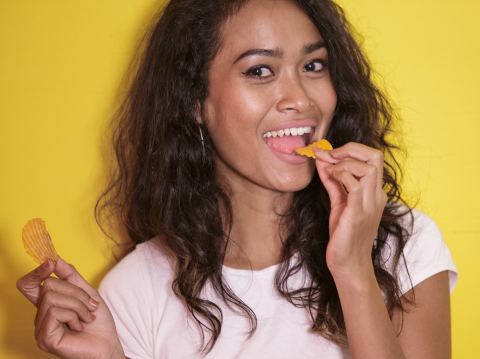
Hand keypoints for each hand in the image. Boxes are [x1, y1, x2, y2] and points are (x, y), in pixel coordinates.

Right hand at [17, 258, 124, 358]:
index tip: (51, 262)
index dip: (37, 271)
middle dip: (75, 292)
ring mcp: (40, 329)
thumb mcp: (87, 292)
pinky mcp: (44, 338)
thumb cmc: (98, 323)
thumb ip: (70, 275)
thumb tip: (55, 258)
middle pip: (48, 285)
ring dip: (77, 305)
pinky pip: (55, 312)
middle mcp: (40, 317)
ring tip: (86, 318)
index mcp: (48, 306)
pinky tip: (79, 327)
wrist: (108, 345)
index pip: (29, 285)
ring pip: (52, 297)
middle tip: (89, 306)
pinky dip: (73, 315)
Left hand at [314, 142, 387, 280]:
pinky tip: (331, 177)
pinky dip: (342, 176)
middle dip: (350, 148)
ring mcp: (369, 204)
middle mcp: (376, 195)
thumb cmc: (344, 234)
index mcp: (374, 191)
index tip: (326, 152)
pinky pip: (355, 185)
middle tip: (329, 155)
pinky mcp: (358, 213)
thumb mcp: (338, 201)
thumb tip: (322, 159)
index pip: (371, 157)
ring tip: (329, 170)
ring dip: (344, 162)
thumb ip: (332, 180)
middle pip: (375, 156)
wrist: (348, 263)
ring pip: (369, 167)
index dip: (348, 149)